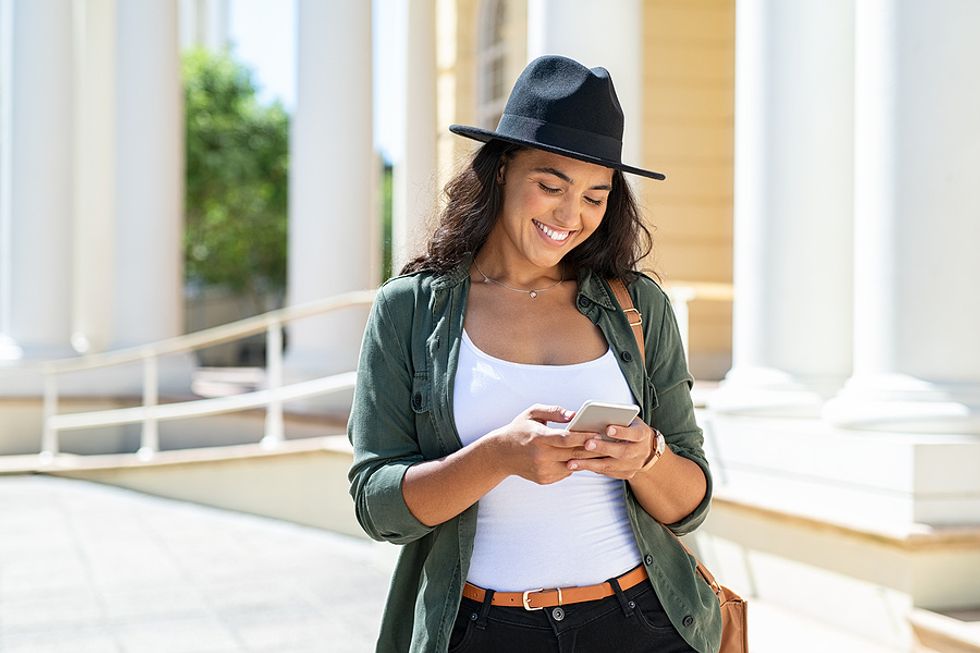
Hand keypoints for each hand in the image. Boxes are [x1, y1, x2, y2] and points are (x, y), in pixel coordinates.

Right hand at [488, 404, 603, 484]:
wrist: (502, 454)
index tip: (598, 433)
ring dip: (586, 459)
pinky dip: (574, 465)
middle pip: (573, 453)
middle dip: (591, 448)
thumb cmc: (520, 429)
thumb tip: (574, 415)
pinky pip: (566, 473)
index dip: (583, 437)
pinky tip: (582, 457)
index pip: (566, 439)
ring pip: (572, 465)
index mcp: (539, 437)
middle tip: (607, 442)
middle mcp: (541, 456)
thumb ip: (554, 411)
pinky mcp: (544, 479)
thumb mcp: (533, 413)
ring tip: (599, 450)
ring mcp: (542, 470)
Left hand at [566, 418, 656, 480]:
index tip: (608, 428)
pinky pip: (608, 473)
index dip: (621, 432)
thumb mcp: (628, 419)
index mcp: (642, 434)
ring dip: (590, 464)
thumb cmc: (630, 427)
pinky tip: (578, 466)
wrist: (646, 448)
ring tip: (572, 462)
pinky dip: (593, 469)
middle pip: (622, 452)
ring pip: (612, 466)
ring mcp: (634, 465)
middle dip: (603, 448)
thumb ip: (616, 418)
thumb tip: (593, 416)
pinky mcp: (627, 474)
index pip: (634, 434)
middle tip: (586, 444)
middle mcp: (641, 451)